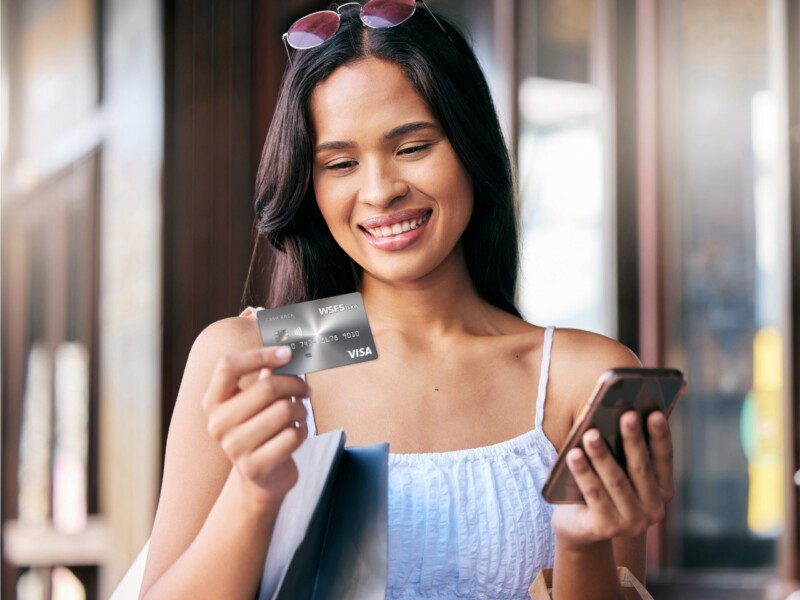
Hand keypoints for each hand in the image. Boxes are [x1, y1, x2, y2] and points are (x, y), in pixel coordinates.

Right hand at [201, 346, 309, 502]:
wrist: (262, 478)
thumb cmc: (263, 431)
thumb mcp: (257, 403)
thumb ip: (267, 375)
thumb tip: (286, 349)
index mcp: (213, 402)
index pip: (228, 366)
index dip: (260, 354)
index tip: (287, 353)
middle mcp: (218, 424)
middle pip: (266, 387)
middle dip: (295, 385)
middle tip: (305, 389)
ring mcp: (234, 448)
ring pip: (284, 411)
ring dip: (300, 410)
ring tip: (298, 415)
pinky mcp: (255, 467)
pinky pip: (292, 436)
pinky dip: (302, 432)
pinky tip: (296, 435)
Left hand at [551, 410, 674, 546]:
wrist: (578, 527)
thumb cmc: (601, 486)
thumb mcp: (617, 468)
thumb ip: (624, 448)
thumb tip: (620, 410)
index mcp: (662, 489)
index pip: (664, 459)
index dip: (660, 436)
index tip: (654, 413)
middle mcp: (653, 508)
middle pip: (640, 468)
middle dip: (633, 439)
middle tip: (626, 414)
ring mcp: (631, 522)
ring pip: (616, 481)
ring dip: (603, 455)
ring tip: (591, 433)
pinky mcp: (606, 528)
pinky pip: (593, 495)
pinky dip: (583, 473)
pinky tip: (573, 454)